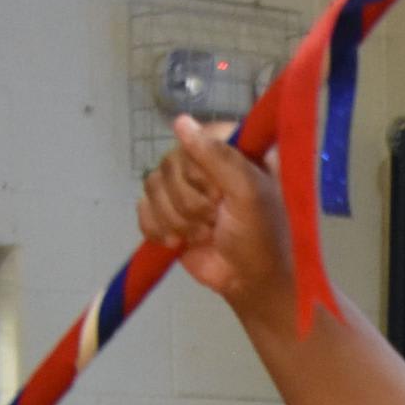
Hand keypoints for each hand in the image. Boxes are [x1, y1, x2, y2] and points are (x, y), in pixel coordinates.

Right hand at [136, 117, 293, 320]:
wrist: (250, 284)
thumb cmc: (261, 237)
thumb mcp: (249, 192)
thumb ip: (218, 155)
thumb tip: (180, 121)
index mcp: (233, 150)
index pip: (195, 137)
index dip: (200, 170)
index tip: (221, 193)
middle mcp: (207, 164)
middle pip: (169, 164)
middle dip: (190, 202)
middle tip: (216, 220)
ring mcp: (186, 189)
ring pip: (152, 185)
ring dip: (176, 218)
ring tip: (203, 235)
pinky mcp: (169, 214)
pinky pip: (143, 207)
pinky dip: (155, 227)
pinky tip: (177, 242)